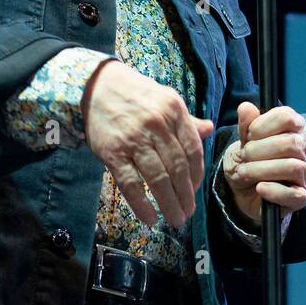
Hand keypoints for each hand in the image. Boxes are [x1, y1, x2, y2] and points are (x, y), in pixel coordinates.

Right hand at [81, 59, 214, 227]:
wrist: (96, 85)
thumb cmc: (135, 94)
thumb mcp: (165, 99)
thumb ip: (186, 119)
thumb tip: (208, 130)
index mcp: (174, 111)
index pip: (193, 150)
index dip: (197, 175)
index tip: (195, 191)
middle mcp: (156, 125)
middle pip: (177, 168)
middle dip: (185, 196)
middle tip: (188, 214)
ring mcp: (134, 140)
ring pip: (158, 179)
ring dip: (169, 204)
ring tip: (175, 219)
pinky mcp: (113, 152)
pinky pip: (130, 184)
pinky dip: (141, 205)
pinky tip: (149, 218)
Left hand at [222, 103, 305, 224]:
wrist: (244, 188)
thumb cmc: (248, 159)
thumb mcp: (242, 140)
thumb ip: (245, 124)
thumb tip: (246, 107)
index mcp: (294, 127)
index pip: (287, 117)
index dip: (263, 125)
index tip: (248, 135)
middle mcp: (305, 148)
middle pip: (290, 143)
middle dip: (259, 150)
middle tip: (244, 155)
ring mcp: (305, 173)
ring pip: (293, 167)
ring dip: (262, 169)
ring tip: (245, 172)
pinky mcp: (300, 196)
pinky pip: (295, 195)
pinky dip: (273, 191)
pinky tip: (259, 187)